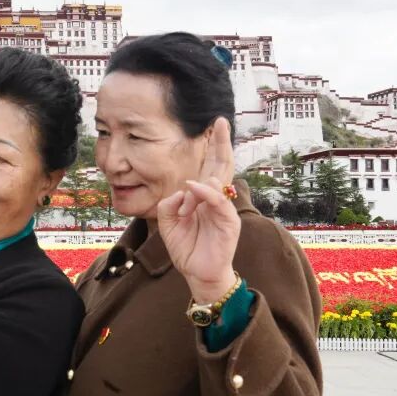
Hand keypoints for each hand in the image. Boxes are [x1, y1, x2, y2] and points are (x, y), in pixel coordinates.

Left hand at [157, 117, 240, 303]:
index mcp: (202, 197)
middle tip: (221, 122)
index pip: (208, 167)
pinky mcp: (229, 222)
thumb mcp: (168, 223)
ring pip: (217, 182)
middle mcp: (215, 199)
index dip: (211, 147)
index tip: (212, 125)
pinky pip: (218, 201)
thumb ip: (169, 204)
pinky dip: (206, 192)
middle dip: (221, 143)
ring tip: (186, 204)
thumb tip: (182, 190)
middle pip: (221, 166)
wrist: (197, 273)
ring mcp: (224, 209)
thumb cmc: (186, 247)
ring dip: (199, 182)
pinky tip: (194, 187)